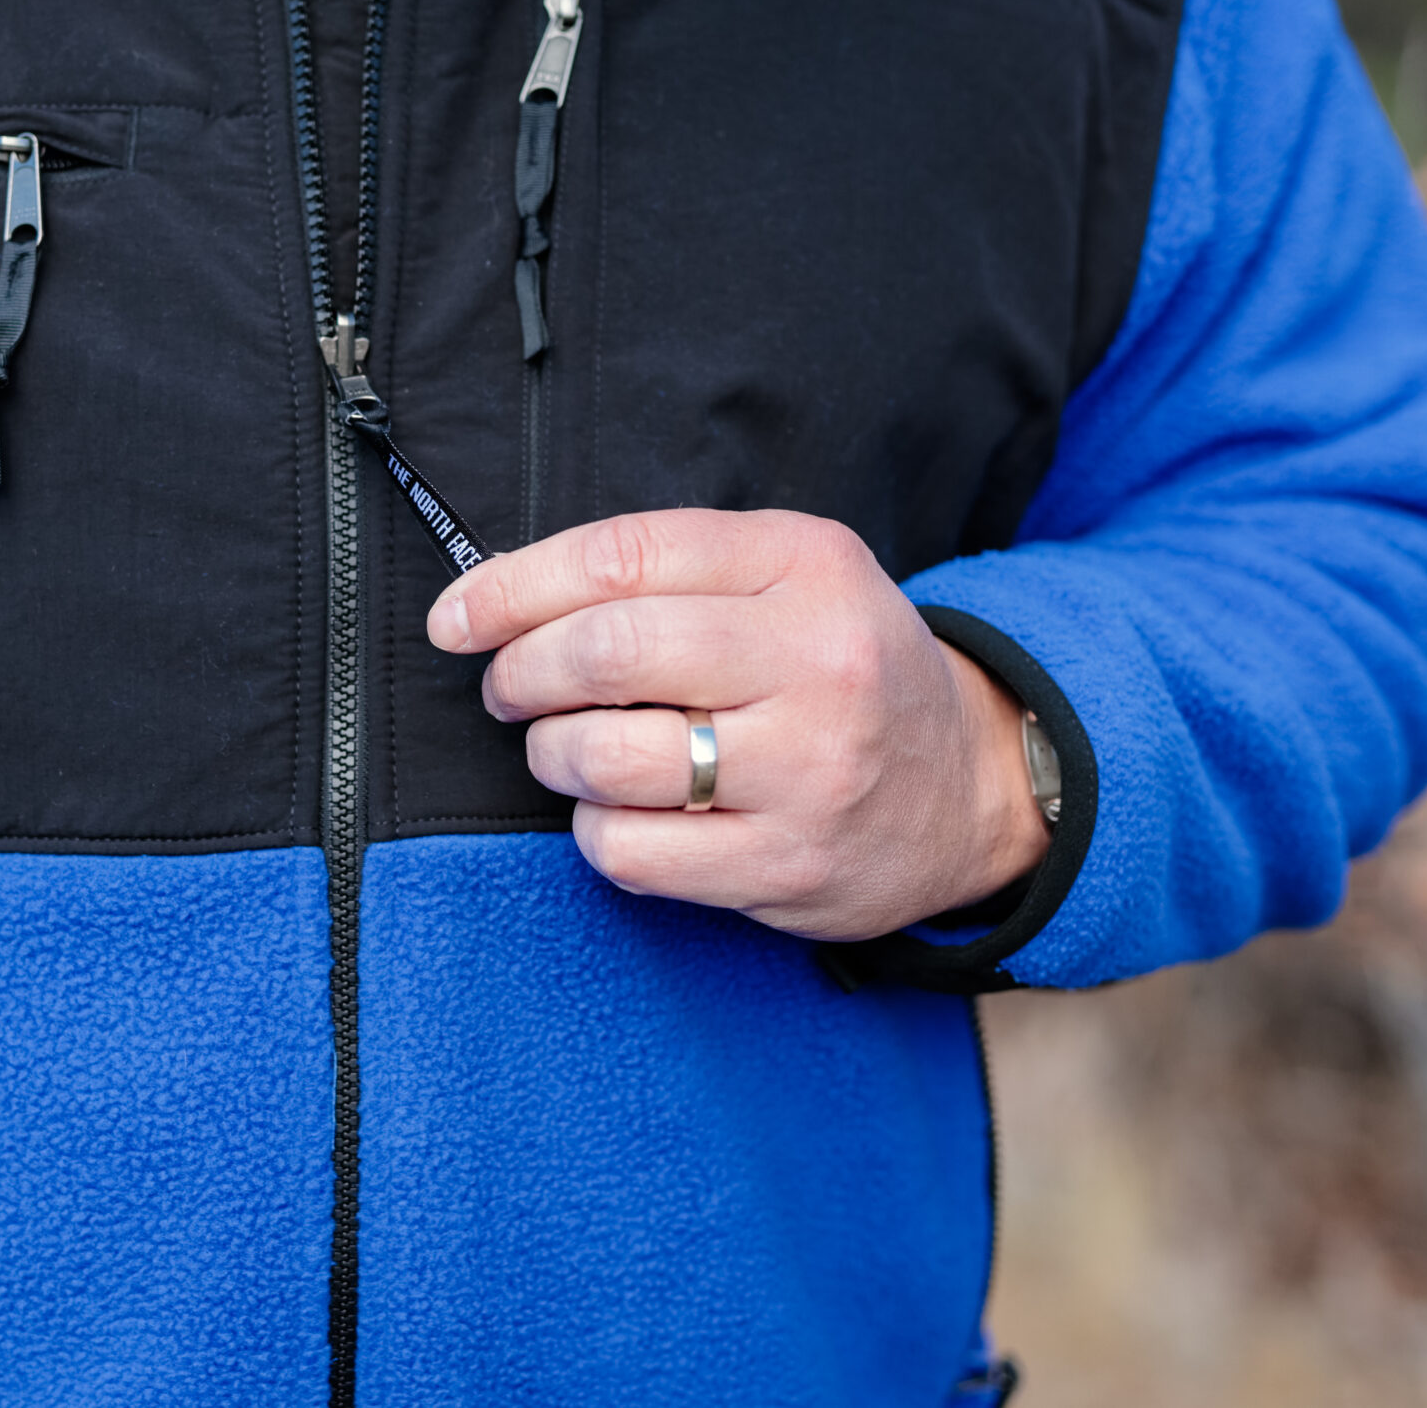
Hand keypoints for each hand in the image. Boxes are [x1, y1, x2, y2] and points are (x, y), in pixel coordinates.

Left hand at [425, 509, 1049, 940]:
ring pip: (608, 759)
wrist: (969, 782)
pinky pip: (631, 853)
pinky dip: (594, 830)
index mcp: (806, 566)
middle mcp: (817, 662)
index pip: (624, 558)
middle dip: (522, 671)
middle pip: (608, 653)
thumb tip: (498, 591)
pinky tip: (618, 811)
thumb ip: (662, 569)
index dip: (514, 586)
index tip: (457, 616)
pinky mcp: (789, 867)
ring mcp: (808, 772)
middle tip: (507, 688)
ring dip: (552, 753)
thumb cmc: (841, 666)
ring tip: (565, 748)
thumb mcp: (785, 574)